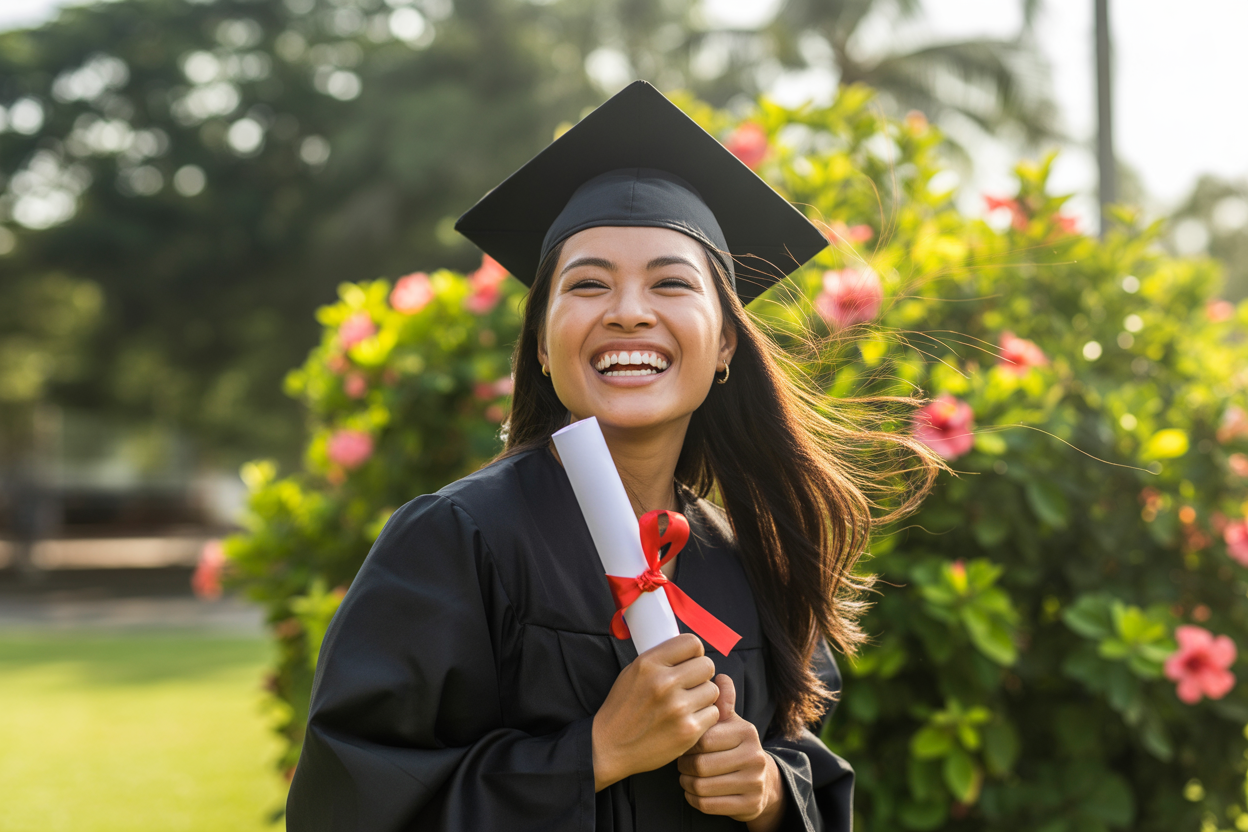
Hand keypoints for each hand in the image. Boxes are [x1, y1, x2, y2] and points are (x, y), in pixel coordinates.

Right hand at [591, 633, 720, 791]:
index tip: (690, 661)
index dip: (695, 652)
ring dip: (704, 697)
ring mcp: (678, 708)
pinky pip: (713, 714)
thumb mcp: (632, 673)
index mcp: (649, 664)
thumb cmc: (622, 709)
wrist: (609, 747)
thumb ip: (660, 660)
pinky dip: (704, 717)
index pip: (692, 643)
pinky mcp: (688, 731)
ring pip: (713, 690)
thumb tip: (690, 652)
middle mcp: (664, 683)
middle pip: (707, 665)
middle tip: (691, 684)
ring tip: (686, 704)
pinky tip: (687, 720)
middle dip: (701, 674)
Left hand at [676, 675, 785, 830]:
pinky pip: (707, 804)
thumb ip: (723, 702)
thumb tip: (720, 676)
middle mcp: (754, 757)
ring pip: (702, 786)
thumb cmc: (735, 747)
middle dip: (684, 765)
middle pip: (701, 764)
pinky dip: (693, 799)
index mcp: (746, 732)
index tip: (683, 742)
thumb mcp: (731, 723)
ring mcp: (754, 783)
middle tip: (681, 762)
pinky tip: (692, 791)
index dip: (687, 742)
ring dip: (686, 783)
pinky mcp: (749, 805)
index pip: (704, 738)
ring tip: (685, 776)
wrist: (762, 783)